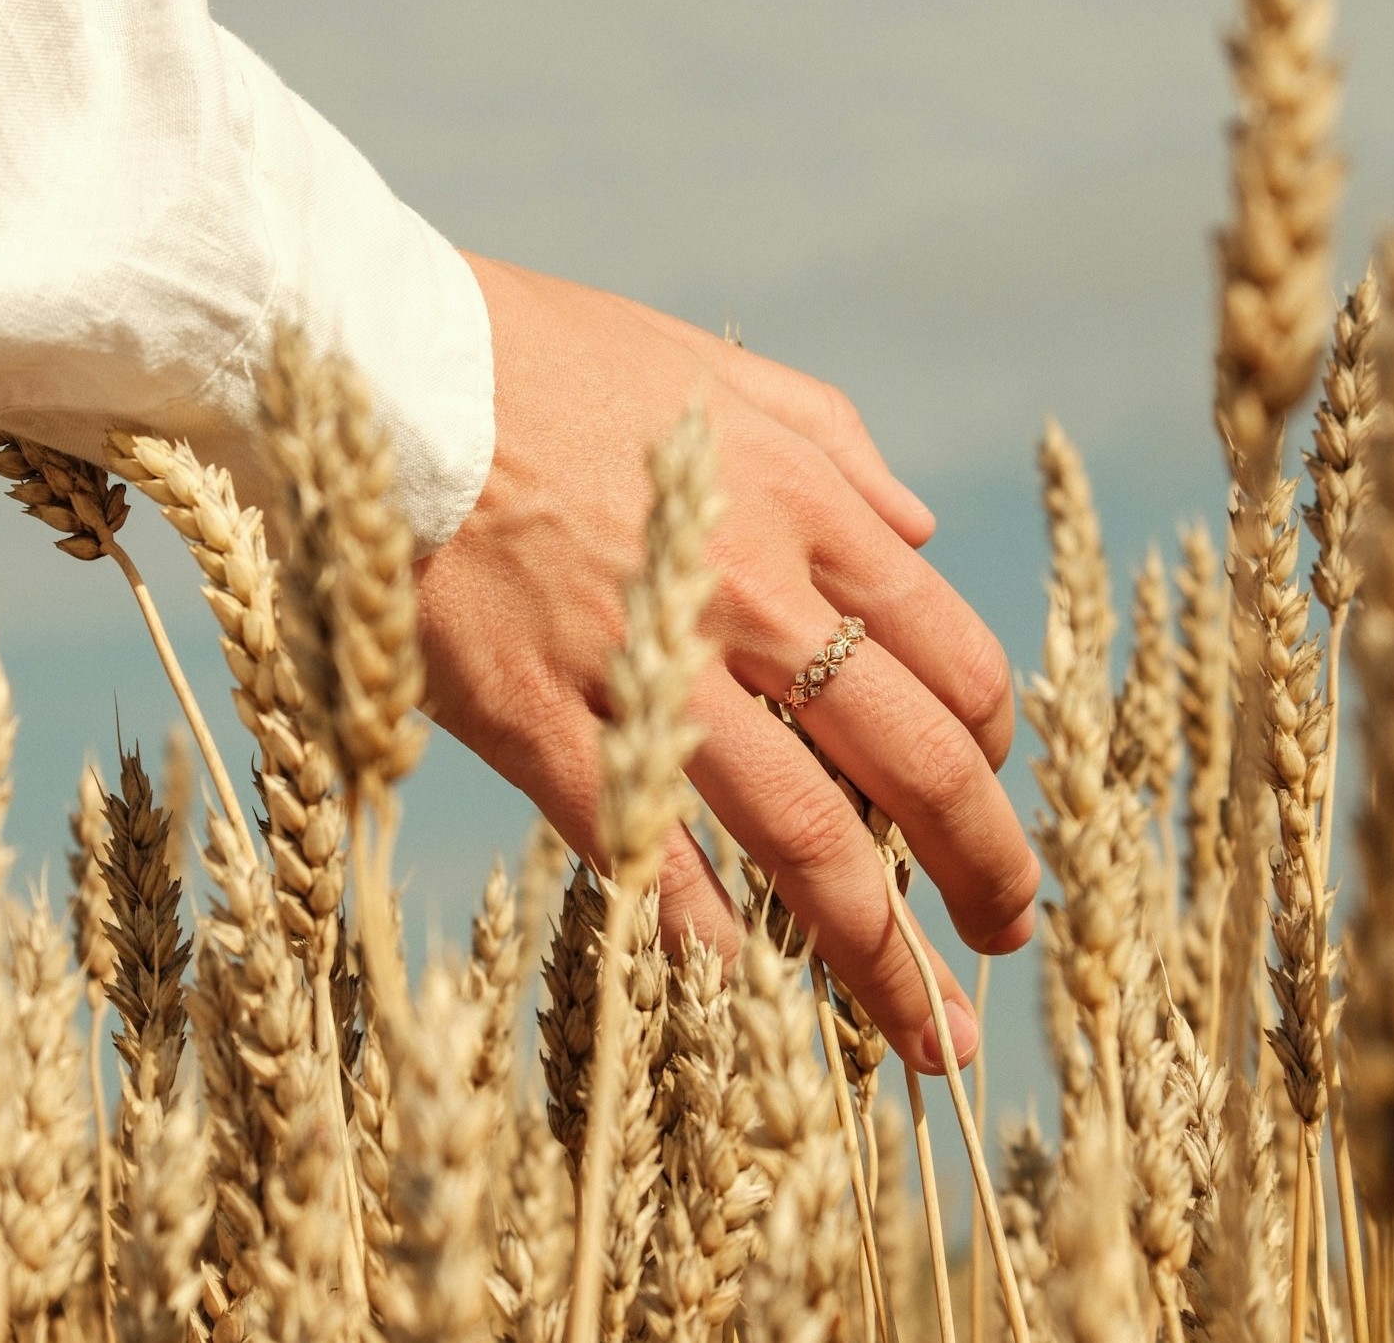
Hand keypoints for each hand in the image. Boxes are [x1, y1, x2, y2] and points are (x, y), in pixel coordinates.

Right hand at [412, 253, 1039, 1072]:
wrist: (387, 373)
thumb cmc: (545, 361)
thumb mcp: (715, 371)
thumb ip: (834, 443)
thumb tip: (919, 530)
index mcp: (808, 510)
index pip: (955, 661)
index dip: (993, 751)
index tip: (986, 798)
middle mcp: (758, 599)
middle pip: (918, 765)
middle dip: (984, 870)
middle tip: (1005, 939)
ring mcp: (654, 670)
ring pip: (809, 839)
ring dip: (882, 951)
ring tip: (925, 1032)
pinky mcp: (546, 726)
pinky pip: (653, 859)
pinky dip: (709, 936)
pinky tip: (750, 991)